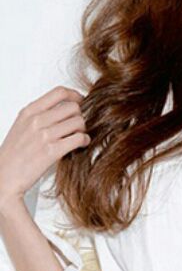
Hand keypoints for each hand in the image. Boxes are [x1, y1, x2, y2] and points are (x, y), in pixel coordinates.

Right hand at [0, 86, 90, 206]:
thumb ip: (41, 114)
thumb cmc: (14, 154)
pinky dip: (85, 140)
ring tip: (79, 136)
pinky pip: (79, 138)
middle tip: (78, 125)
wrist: (3, 177)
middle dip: (80, 116)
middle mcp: (36, 120)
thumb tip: (64, 107)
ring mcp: (44, 135)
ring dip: (83, 129)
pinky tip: (81, 144)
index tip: (80, 101)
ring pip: (79, 122)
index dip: (75, 95)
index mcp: (29, 111)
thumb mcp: (22, 125)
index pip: (60, 92)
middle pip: (73, 107)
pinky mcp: (51, 151)